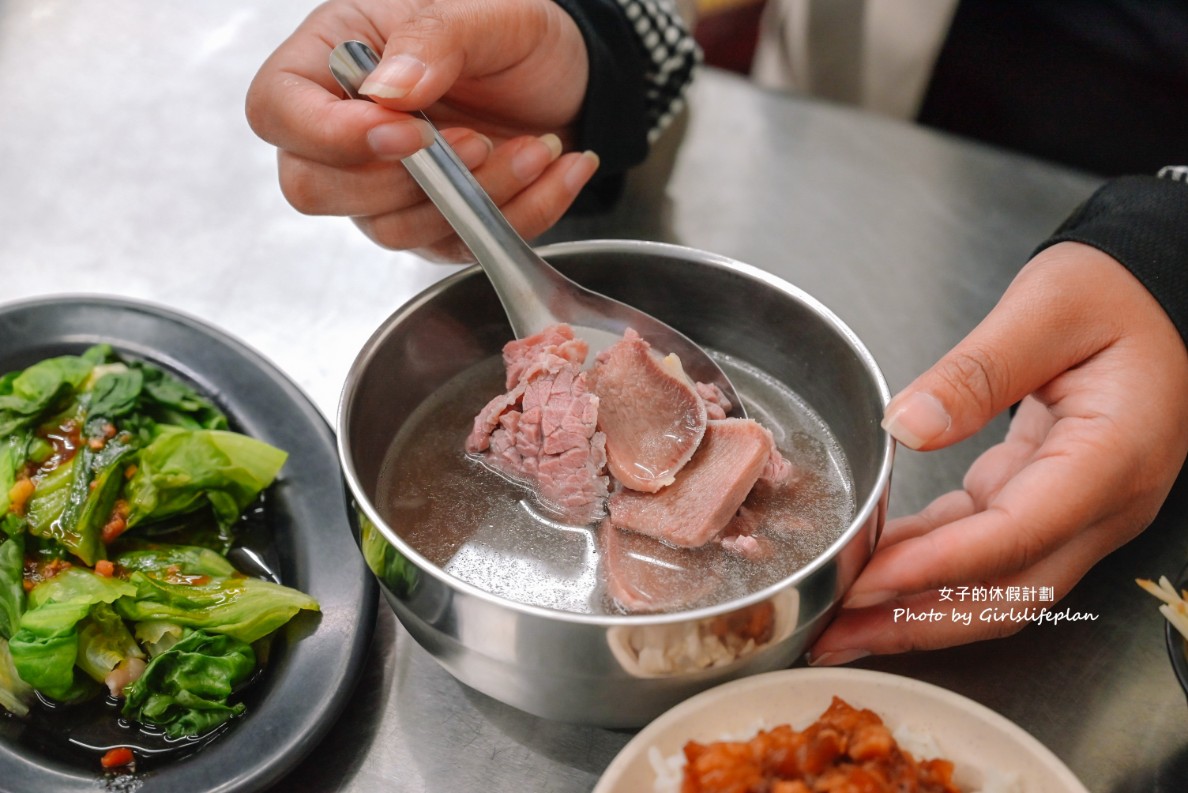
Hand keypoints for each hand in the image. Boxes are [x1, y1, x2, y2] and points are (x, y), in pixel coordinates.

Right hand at [245, 0, 599, 259]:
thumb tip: (388, 92)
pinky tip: (556, 169)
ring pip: (393, 229)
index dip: (329, 136)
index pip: (277, 112)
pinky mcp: (433, 225)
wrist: (568, 73)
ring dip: (475, 198)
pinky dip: (519, 216)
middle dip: (403, 181)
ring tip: (535, 147)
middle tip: (476, 142)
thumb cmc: (510, 35)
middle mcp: (344, 130)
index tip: (407, 132)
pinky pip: (458, 246)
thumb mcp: (483, 12)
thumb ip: (432, 40)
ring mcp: (383, 187)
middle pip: (314, 189)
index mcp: (330, 58)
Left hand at [809, 241, 1187, 663]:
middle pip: (1007, 590)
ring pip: (994, 586)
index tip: (869, 581)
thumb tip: (908, 427)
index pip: (1017, 533)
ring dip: (915, 608)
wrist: (1154, 296)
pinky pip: (984, 550)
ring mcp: (1078, 512)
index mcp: (1112, 456)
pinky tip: (873, 570)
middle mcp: (1103, 503)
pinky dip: (927, 567)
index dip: (938, 566)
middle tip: (835, 633)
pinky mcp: (1047, 502)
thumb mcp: (1047, 307)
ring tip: (841, 622)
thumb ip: (977, 370)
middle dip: (916, 619)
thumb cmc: (1113, 294)